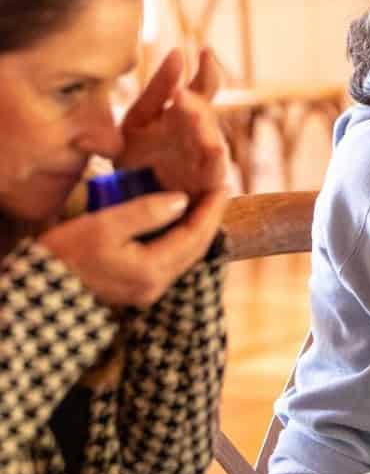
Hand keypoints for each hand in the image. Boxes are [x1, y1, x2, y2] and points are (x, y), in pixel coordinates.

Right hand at [40, 190, 226, 307]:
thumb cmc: (67, 252)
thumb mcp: (104, 224)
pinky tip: (180, 221)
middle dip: (210, 218)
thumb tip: (182, 200)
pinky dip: (181, 239)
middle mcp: (157, 285)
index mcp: (152, 270)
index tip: (222, 183)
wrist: (43, 289)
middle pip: (197, 249)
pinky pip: (172, 260)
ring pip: (186, 256)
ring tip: (204, 201)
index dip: (211, 209)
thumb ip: (145, 211)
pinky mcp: (139, 287)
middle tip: (218, 189)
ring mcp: (149, 290)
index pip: (195, 236)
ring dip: (197, 229)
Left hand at [117, 48, 228, 199]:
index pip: (203, 88)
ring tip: (192, 115)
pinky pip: (216, 172)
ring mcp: (205, 161)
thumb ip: (156, 91)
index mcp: (184, 115)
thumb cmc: (134, 159)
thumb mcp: (138, 120)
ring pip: (214, 140)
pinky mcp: (206, 186)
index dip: (207, 70)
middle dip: (197, 104)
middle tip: (182, 94)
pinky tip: (214, 148)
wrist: (123, 204)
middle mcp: (199, 136)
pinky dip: (216, 161)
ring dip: (205, 129)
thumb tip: (177, 54)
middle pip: (208, 115)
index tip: (204, 50)